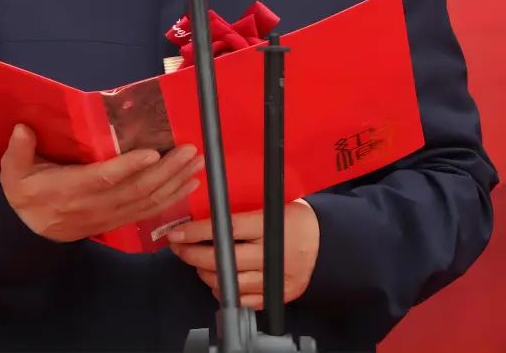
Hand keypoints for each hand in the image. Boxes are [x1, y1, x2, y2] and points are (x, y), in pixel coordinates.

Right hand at [0, 123, 203, 242]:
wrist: (28, 233)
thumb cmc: (25, 195)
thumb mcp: (13, 173)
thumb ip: (18, 151)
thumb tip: (23, 129)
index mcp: (71, 189)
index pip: (104, 178)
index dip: (129, 167)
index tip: (152, 152)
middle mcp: (95, 205)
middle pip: (136, 190)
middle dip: (167, 171)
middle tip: (189, 150)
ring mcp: (109, 216)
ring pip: (147, 201)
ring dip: (175, 182)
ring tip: (196, 163)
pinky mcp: (118, 221)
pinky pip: (149, 211)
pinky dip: (172, 198)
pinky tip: (189, 184)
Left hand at [167, 199, 319, 308]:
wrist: (327, 245)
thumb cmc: (297, 219)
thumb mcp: (275, 204)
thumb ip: (245, 209)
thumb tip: (207, 207)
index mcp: (270, 227)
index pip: (226, 230)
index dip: (197, 232)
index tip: (178, 231)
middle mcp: (271, 255)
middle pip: (223, 260)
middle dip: (193, 254)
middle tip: (179, 247)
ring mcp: (274, 279)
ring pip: (229, 283)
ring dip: (205, 273)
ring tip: (196, 262)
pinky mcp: (276, 295)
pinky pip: (242, 300)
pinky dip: (224, 291)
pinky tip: (216, 279)